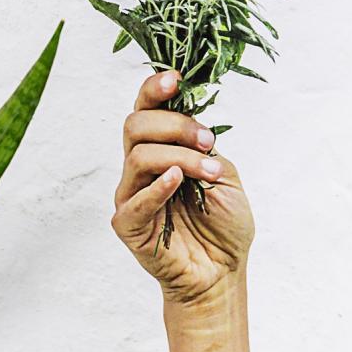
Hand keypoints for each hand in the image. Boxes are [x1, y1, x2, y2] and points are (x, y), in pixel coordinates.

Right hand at [110, 70, 255, 305]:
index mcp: (161, 150)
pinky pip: (135, 200)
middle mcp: (140, 168)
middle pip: (136, 125)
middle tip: (208, 142)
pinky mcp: (128, 225)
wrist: (222, 272)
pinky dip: (157, 187)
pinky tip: (177, 181)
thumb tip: (193, 126)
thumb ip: (204, 149)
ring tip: (209, 174)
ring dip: (180, 157)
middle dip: (176, 125)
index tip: (176, 79)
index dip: (154, 89)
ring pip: (139, 156)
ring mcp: (130, 195)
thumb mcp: (224, 175)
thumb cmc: (223, 226)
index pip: (145, 110)